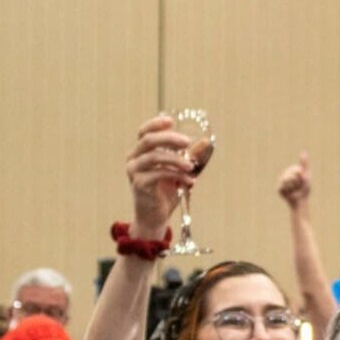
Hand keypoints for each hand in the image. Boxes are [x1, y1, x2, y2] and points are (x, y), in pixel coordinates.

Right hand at [127, 114, 194, 233]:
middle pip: (148, 140)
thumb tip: (205, 142)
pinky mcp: (139, 184)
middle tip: (187, 142)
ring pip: (153, 156)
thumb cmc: (165, 193)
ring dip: (175, 159)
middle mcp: (134, 159)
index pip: (144, 132)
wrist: (155, 217)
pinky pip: (158, 173)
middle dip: (169, 138)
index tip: (171, 121)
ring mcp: (134, 171)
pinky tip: (190, 182)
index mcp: (141, 152)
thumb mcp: (180, 171)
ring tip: (190, 166)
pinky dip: (176, 175)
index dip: (155, 124)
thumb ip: (188, 157)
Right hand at [278, 152, 312, 207]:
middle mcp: (285, 175)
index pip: (294, 169)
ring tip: (294, 189)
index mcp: (291, 171)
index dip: (299, 174)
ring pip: (286, 180)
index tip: (302, 178)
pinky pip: (282, 186)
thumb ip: (304, 164)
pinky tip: (290, 193)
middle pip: (290, 174)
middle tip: (298, 186)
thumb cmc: (304, 189)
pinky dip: (289, 190)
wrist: (300, 201)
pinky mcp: (279, 189)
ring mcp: (281, 182)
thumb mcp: (306, 175)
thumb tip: (303, 152)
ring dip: (293, 186)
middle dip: (297, 181)